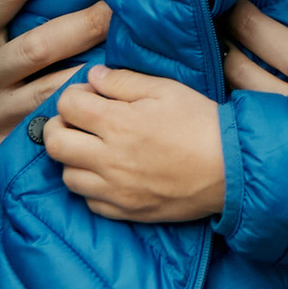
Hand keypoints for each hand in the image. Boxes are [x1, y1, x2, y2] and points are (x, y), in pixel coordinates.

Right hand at [0, 0, 112, 178]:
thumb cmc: (4, 69)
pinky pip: (53, 113)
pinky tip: (109, 88)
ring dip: (90, 65)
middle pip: (38, 41)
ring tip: (129, 48)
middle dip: (86, 23)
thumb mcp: (1, 29)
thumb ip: (27, 0)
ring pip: (49, 82)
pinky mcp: (6, 134)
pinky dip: (81, 98)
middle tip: (125, 9)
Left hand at [42, 68, 226, 224]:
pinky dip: (91, 188)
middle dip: (59, 127)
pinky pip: (90, 202)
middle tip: (77, 122)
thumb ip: (124, 81)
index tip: (90, 96)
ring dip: (73, 160)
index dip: (73, 95)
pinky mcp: (128, 211)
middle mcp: (109, 158)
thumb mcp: (166, 89)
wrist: (233, 169)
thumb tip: (94, 77)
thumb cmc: (202, 123)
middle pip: (55, 143)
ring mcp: (116, 189)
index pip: (66, 105)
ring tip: (92, 150)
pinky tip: (108, 176)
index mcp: (117, 122)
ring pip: (67, 177)